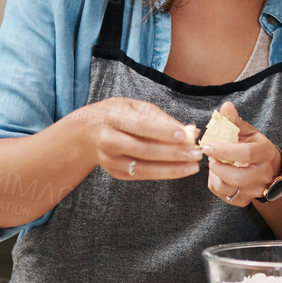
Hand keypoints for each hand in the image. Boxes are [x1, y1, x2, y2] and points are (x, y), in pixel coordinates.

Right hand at [81, 98, 202, 180]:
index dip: (163, 131)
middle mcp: (108, 141)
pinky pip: (142, 175)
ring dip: (171, 168)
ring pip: (143, 168)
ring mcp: (110, 160)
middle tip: (196, 153)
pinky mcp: (115, 173)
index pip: (140, 126)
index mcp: (112, 118)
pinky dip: (163, 173)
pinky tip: (181, 170)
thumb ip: (161, 118)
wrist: (85, 133)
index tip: (185, 135)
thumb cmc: (116, 115)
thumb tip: (190, 130)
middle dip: (172, 153)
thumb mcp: (134, 107)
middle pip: (143, 149)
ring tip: (193, 165)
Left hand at [201, 102, 281, 205]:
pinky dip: (216, 184)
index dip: (224, 151)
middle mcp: (264, 174)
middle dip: (217, 166)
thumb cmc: (252, 145)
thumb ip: (234, 120)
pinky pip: (224, 196)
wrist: (266, 167)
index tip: (208, 146)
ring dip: (215, 175)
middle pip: (238, 177)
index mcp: (266, 153)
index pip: (247, 154)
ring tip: (215, 163)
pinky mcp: (245, 200)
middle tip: (210, 156)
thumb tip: (226, 106)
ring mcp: (255, 190)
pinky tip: (218, 174)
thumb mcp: (246, 130)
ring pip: (228, 188)